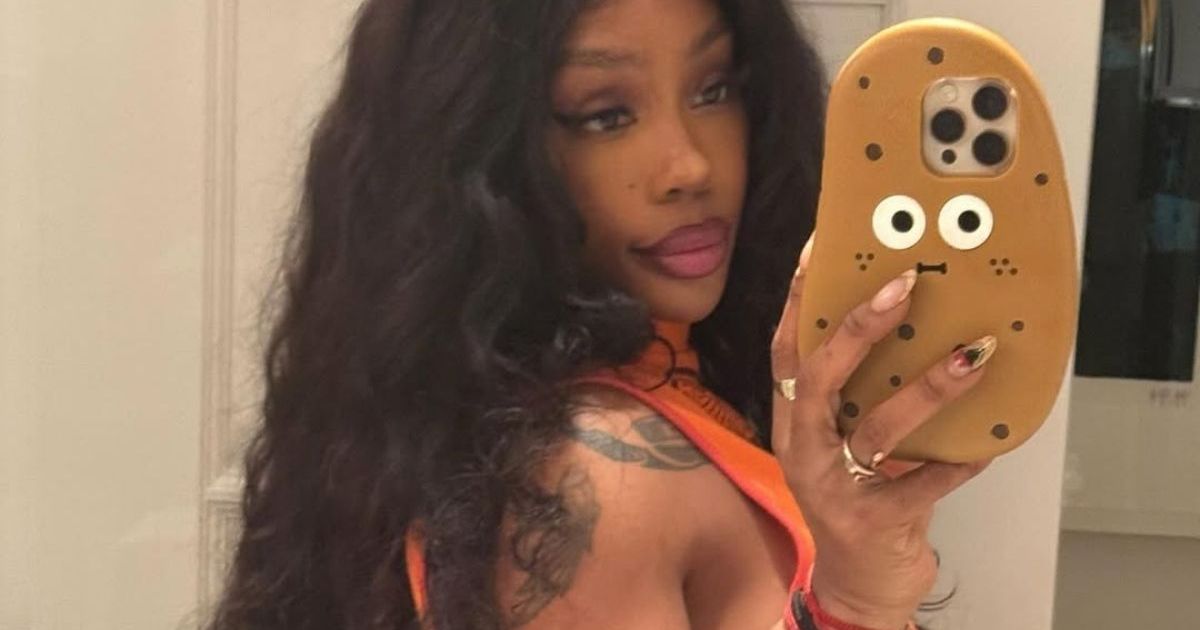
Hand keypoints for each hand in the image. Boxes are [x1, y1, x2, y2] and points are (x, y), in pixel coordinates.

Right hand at [769, 237, 994, 629]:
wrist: (857, 581)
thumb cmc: (858, 496)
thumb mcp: (843, 441)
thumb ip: (859, 393)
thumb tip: (909, 319)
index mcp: (791, 421)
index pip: (784, 350)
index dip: (797, 299)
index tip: (821, 248)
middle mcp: (801, 449)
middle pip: (818, 379)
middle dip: (858, 328)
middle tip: (904, 284)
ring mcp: (832, 487)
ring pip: (875, 429)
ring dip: (927, 388)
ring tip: (974, 352)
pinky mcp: (870, 521)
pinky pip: (920, 486)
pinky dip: (956, 463)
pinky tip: (988, 445)